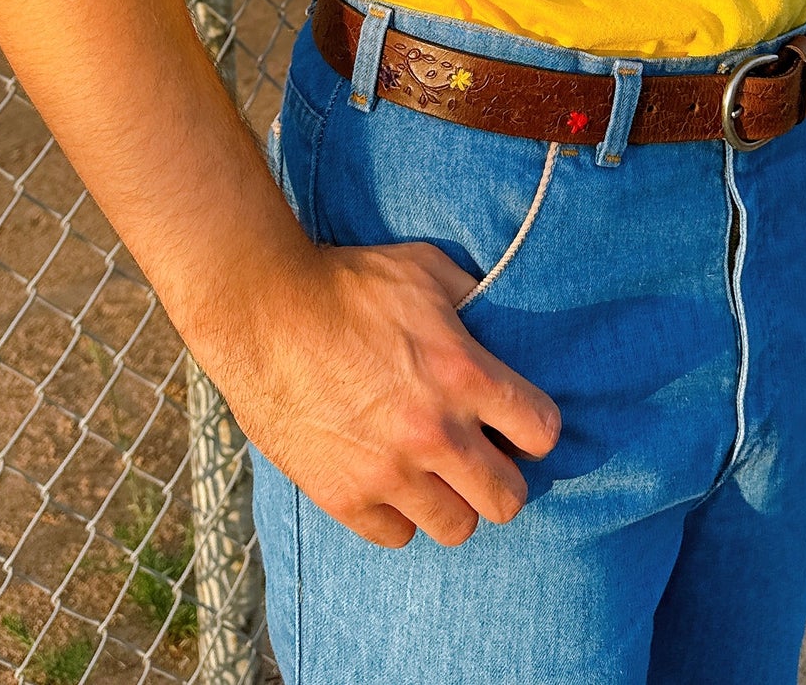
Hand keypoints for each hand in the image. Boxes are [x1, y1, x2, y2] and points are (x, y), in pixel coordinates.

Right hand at [217, 239, 560, 549]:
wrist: (263, 310)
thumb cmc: (346, 282)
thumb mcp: (423, 268)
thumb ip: (473, 296)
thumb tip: (503, 316)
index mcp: (463, 375)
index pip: (542, 431)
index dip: (534, 428)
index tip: (515, 422)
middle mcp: (434, 434)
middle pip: (508, 499)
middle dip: (502, 477)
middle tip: (480, 457)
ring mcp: (389, 472)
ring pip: (457, 527)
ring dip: (452, 501)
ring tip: (434, 474)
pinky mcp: (344, 497)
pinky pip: (397, 536)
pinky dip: (397, 514)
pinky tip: (387, 480)